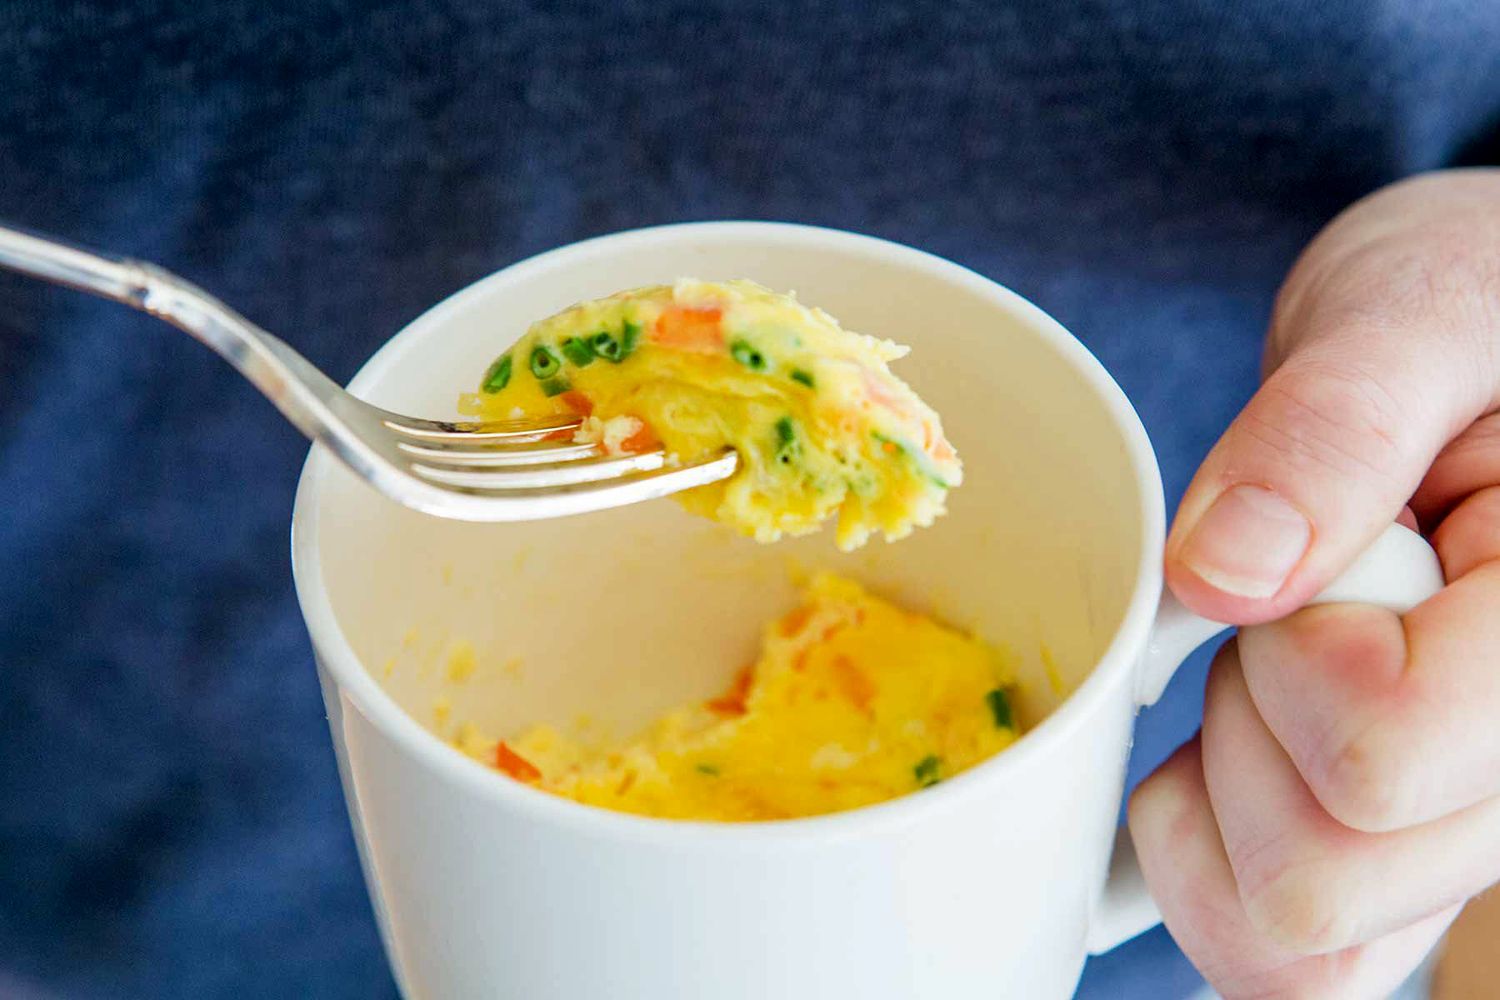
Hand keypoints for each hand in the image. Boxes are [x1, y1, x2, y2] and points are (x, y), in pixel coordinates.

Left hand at [1129, 169, 1499, 996]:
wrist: (1477, 353)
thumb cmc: (1469, 316)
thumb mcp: (1409, 318)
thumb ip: (1329, 433)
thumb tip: (1227, 575)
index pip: (1376, 750)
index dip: (1284, 658)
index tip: (1304, 558)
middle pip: (1321, 877)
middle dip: (1241, 731)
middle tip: (1289, 607)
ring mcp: (1478, 830)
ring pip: (1298, 942)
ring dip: (1225, 801)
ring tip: (1279, 666)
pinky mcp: (1412, 851)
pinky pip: (1291, 957)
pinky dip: (1213, 867)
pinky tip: (1240, 749)